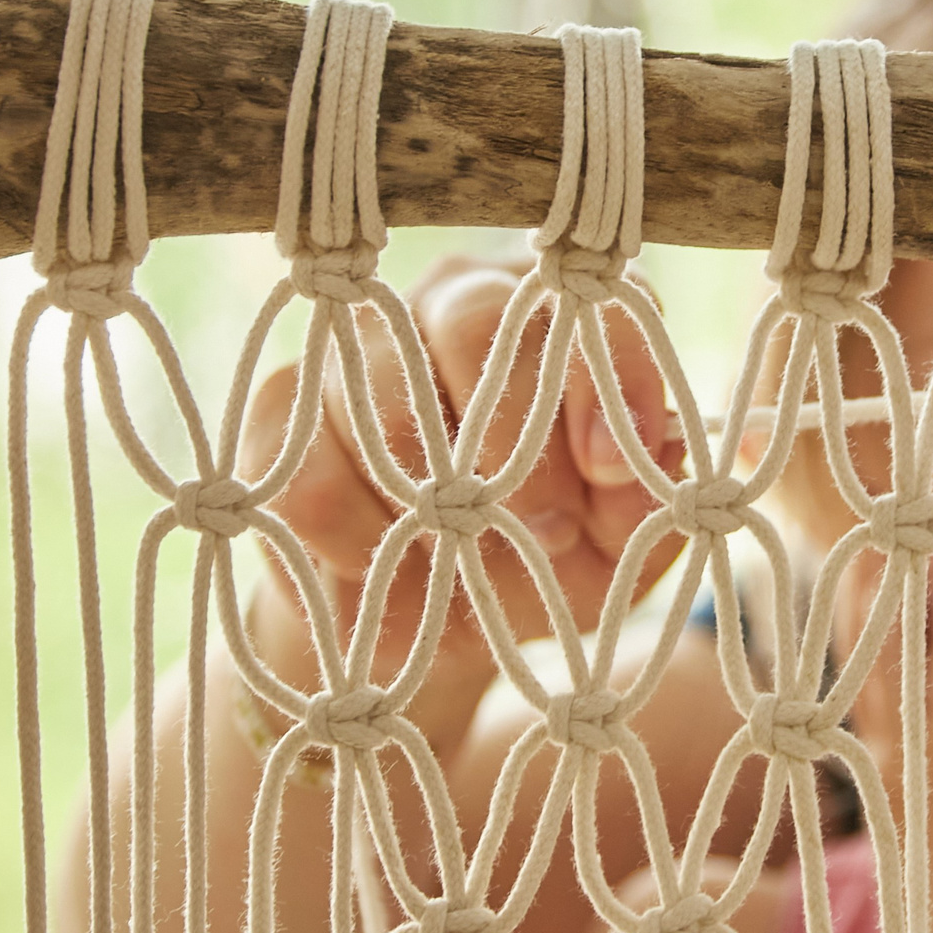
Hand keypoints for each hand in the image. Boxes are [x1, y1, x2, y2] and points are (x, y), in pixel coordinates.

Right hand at [241, 252, 681, 708]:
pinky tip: (394, 589)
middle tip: (547, 534)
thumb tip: (640, 473)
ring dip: (434, 504)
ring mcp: (363, 347)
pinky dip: (361, 546)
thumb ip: (650, 511)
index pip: (599, 302)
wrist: (424, 631)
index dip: (612, 377)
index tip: (623, 467)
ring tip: (469, 576)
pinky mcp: (282, 412)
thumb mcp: (621, 551)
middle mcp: (465, 303)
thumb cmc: (548, 565)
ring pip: (382, 391)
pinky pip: (313, 472)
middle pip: (478, 317)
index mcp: (569, 319)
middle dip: (517, 438)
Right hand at [847, 557, 932, 932]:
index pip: (891, 725)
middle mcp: (912, 792)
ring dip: (900, 613)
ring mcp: (929, 789)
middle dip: (872, 621)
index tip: (872, 607)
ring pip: (906, 682)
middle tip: (865, 552)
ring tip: (896, 546)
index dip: (880, 666)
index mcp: (919, 816)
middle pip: (882, 688)